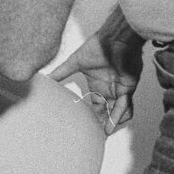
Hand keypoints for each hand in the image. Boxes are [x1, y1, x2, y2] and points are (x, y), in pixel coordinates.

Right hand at [51, 9, 143, 134]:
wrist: (115, 37)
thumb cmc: (98, 45)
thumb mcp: (75, 62)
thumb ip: (61, 72)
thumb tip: (45, 77)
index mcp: (98, 85)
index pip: (95, 106)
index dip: (92, 117)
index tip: (85, 127)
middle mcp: (109, 89)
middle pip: (107, 112)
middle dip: (102, 124)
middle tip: (95, 136)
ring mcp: (120, 89)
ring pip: (118, 112)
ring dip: (112, 123)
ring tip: (104, 133)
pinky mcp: (128, 88)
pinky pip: (124, 105)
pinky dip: (118, 115)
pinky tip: (111, 124)